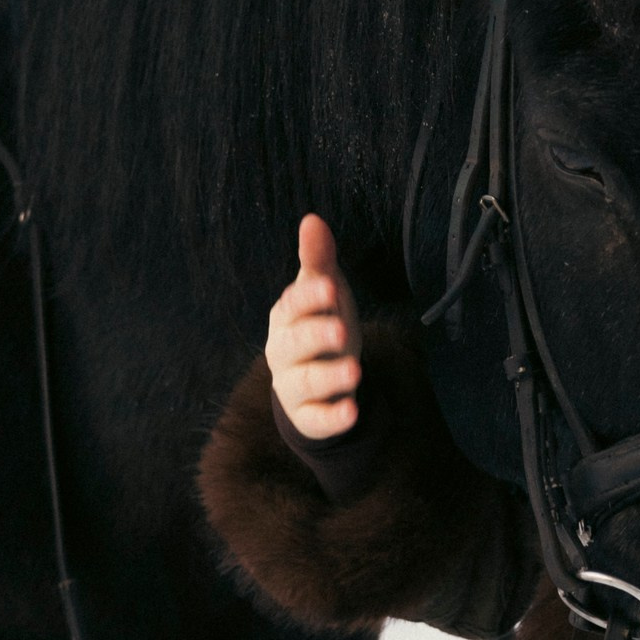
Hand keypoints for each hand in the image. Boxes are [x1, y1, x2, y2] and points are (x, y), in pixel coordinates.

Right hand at [266, 214, 362, 439]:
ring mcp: (293, 386)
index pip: (293, 305)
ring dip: (329, 377)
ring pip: (307, 382)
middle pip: (296, 344)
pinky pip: (317, 419)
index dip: (310, 297)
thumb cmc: (320, 325)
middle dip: (318, 336)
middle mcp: (284, 352)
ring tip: (355, 372)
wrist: (317, 381)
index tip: (331, 286)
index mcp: (286, 318)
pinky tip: (352, 412)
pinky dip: (333, 417)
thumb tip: (312, 219)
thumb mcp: (324, 293)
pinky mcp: (309, 417)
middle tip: (342, 330)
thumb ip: (318, 260)